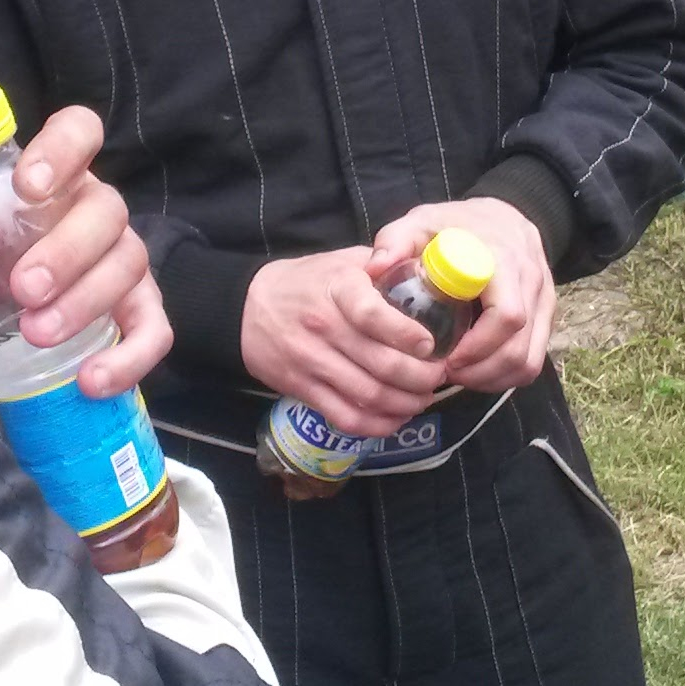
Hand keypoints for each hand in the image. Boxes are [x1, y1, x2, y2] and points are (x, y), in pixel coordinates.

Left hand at [0, 104, 168, 397]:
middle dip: (65, 252)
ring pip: (127, 267)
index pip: (78, 132)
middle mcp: (99, 210)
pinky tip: (90, 380)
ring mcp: (125, 259)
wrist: (11, 308)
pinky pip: (154, 329)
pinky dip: (129, 356)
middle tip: (21, 288)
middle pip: (107, 212)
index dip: (61, 151)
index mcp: (59, 175)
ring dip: (84, 302)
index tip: (27, 186)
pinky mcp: (141, 311)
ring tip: (36, 334)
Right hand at [242, 250, 446, 437]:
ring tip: (423, 398)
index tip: (431, 344)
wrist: (246, 308)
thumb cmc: (305, 281)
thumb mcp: (341, 260)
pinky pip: (345, 417)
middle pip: (382, 365)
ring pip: (369, 396)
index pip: (374, 315)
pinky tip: (395, 418)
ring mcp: (312, 362)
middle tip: (438, 376)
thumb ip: (381, 263)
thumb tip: (423, 268)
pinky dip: (377, 425)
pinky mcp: (302, 389)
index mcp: (338, 290)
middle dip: (421, 378)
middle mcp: (324, 327)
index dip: (409, 335)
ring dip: (406, 404)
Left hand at [370, 198, 554, 391]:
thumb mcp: (423, 221)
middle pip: (518, 348)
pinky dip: (505, 375)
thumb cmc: (457, 224)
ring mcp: (544, 302)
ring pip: (529, 362)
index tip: (446, 357)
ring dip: (492, 378)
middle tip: (445, 372)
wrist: (503, 216)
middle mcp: (531, 282)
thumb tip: (375, 268)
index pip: (507, 315)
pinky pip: (534, 361)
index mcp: (504, 260)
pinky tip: (477, 370)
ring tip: (458, 374)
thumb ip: (397, 239)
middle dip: (480, 371)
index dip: (477, 347)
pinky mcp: (546, 318)